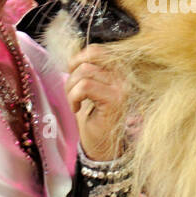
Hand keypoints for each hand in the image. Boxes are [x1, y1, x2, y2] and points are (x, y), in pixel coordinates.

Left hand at [65, 45, 126, 160]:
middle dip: (72, 75)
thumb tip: (71, 57)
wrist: (101, 146)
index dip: (78, 58)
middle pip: (89, 59)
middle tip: (70, 92)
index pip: (97, 50)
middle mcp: (124, 77)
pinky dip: (74, 97)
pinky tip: (76, 109)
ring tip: (74, 103)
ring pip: (84, 73)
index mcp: (119, 71)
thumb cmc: (92, 118)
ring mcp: (121, 87)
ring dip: (70, 89)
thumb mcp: (89, 89)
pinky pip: (85, 87)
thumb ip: (86, 71)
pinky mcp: (115, 99)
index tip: (70, 73)